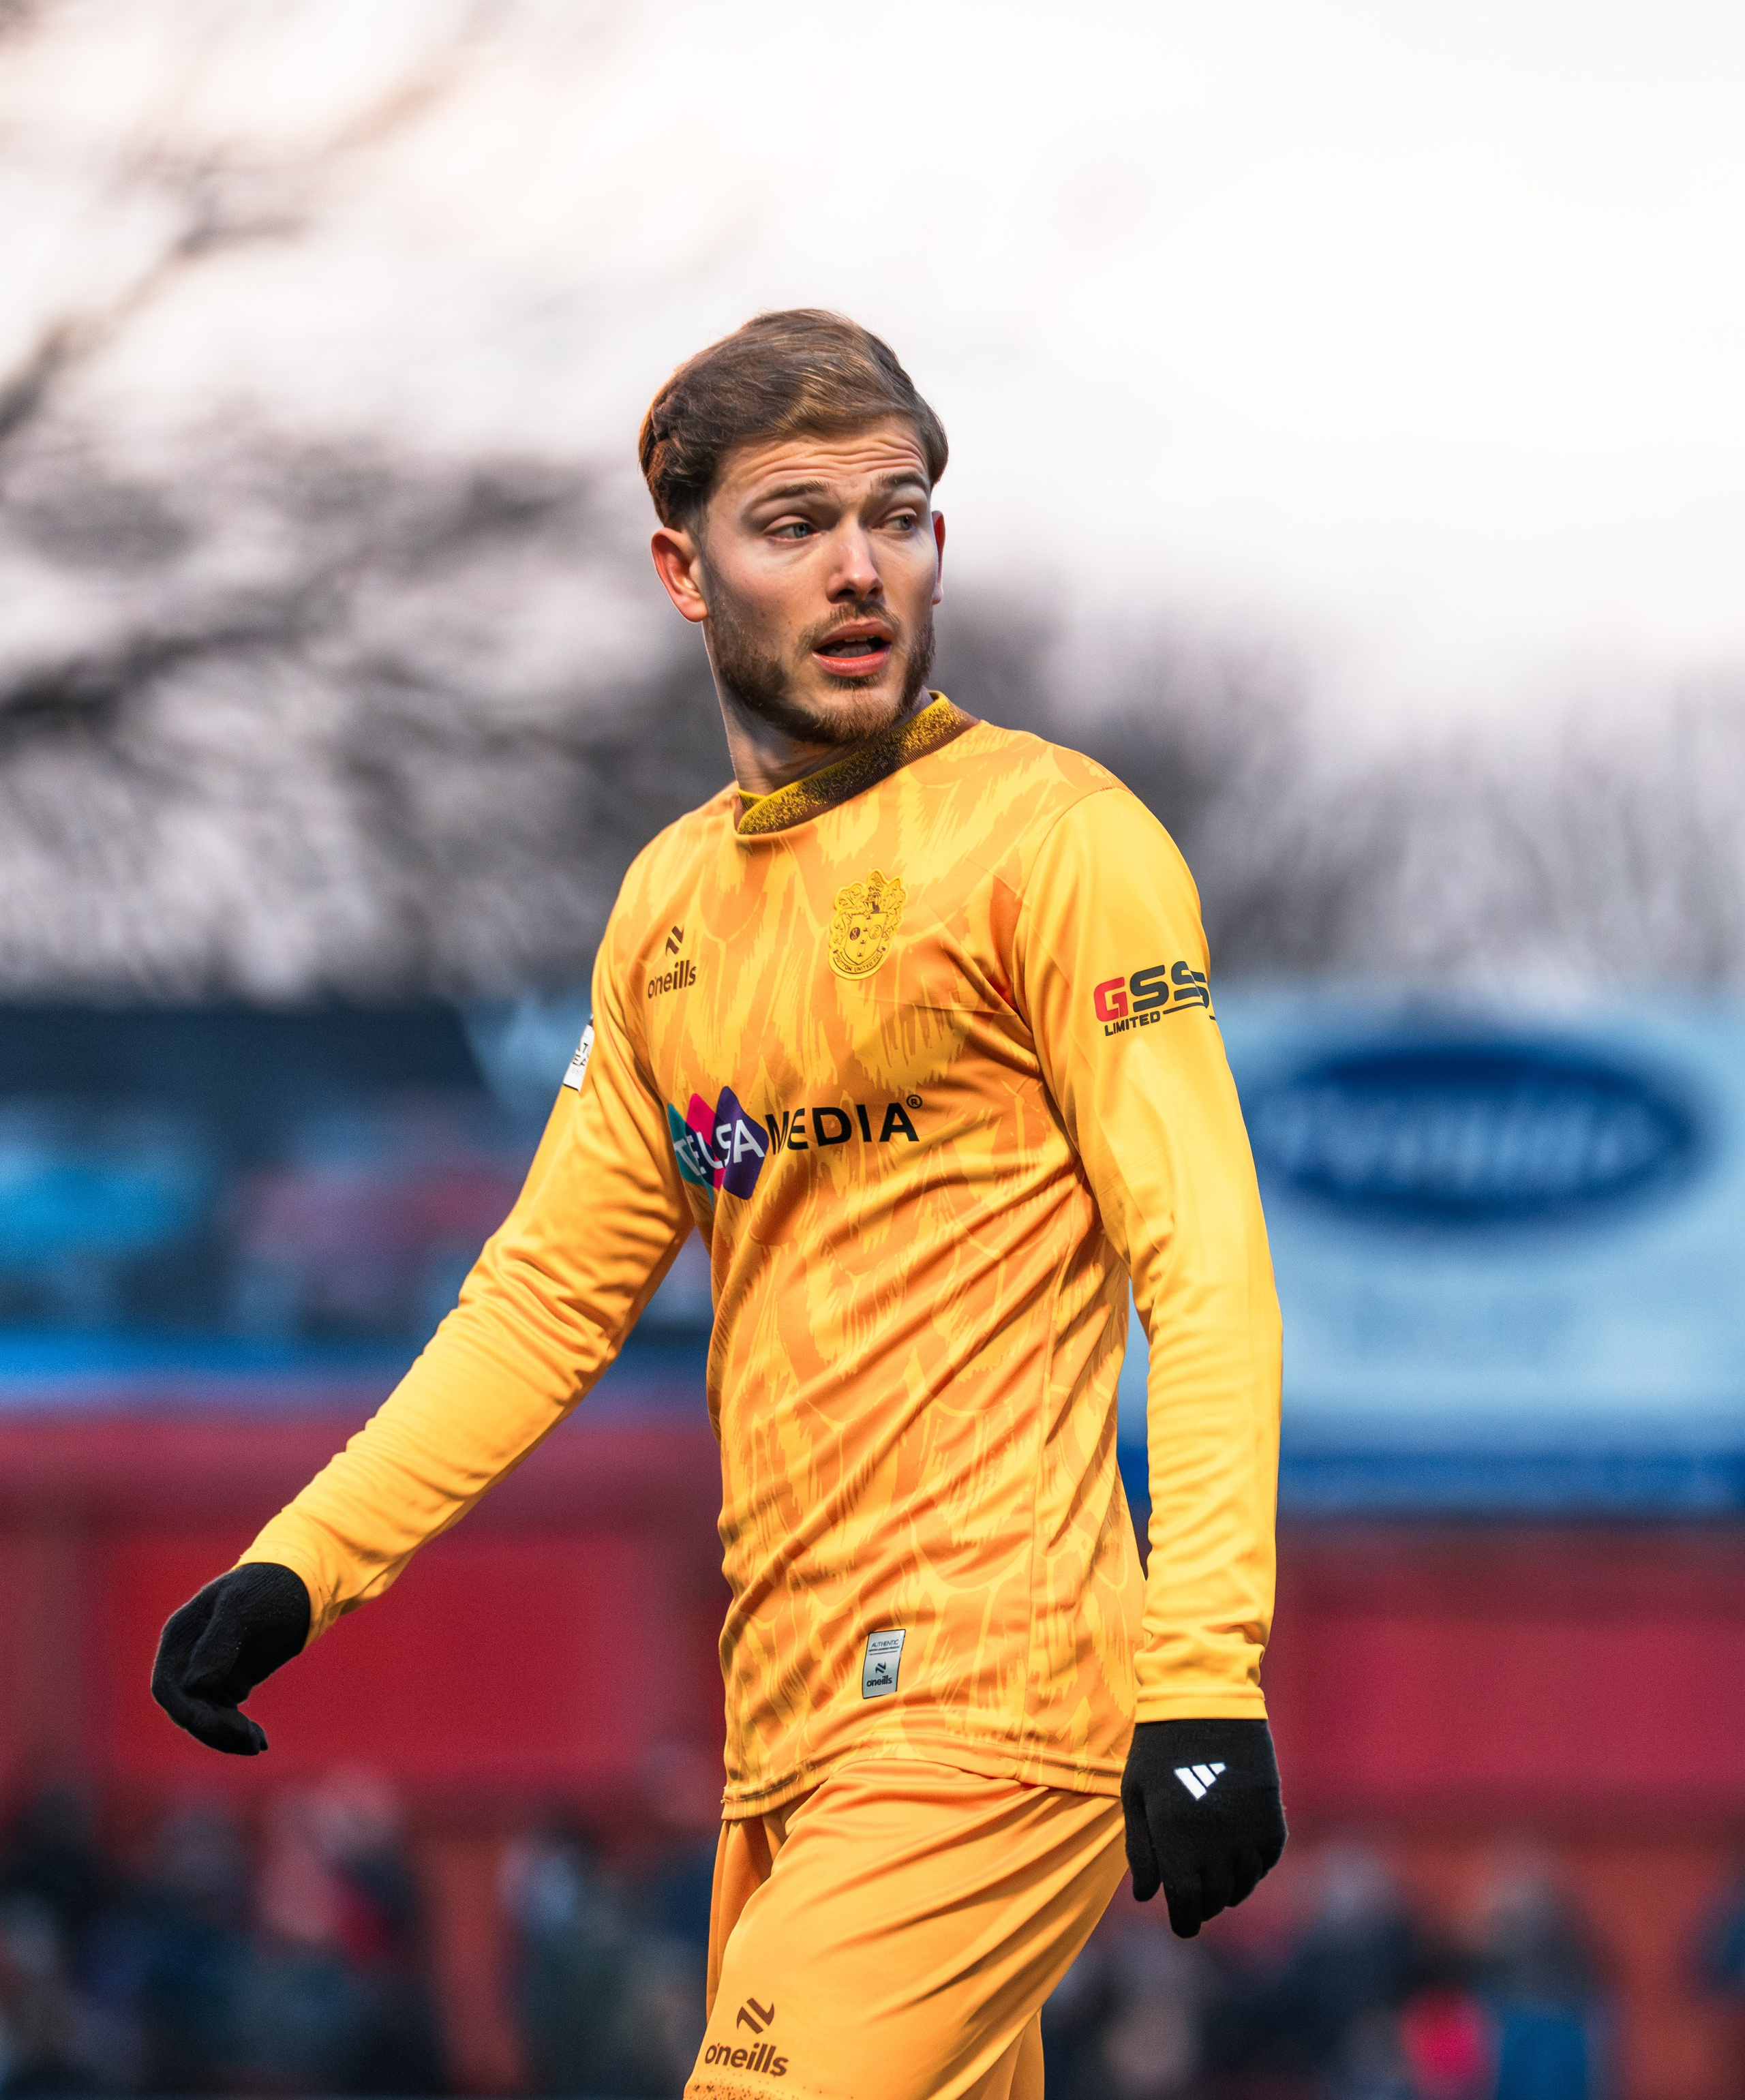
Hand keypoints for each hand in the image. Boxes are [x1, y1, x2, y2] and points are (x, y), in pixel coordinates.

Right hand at [151, 1563, 310, 1754]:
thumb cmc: (270, 1586)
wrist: (302, 1582)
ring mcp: (207, 1671)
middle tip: (250, 1741)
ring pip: (205, 1717)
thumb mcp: (244, 1607)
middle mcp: (187, 1657)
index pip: (168, 1686)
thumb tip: (195, 1683)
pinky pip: (224, 1715)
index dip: (187, 1711)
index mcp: (181, 1635)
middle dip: (214, 1729)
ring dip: (227, 1735)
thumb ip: (219, 1641)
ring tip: (259, 1744)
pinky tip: (260, 1740)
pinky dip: (238, 1730)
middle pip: (187, 1708)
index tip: (215, 1725)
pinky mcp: (228, 1681)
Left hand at [1121, 1717, 1285, 1937]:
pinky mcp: (1270, 1817)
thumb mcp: (1135, 1795)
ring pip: (1244, 1885)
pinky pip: (1267, 1861)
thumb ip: (1140, 1850)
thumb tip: (1145, 1898)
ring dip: (1229, 1889)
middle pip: (1216, 1900)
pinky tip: (1237, 1856)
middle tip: (1194, 1896)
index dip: (1184, 1922)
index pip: (1187, 1907)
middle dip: (1203, 1904)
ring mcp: (1247, 1832)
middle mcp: (1216, 1845)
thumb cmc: (1158, 1748)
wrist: (1204, 1700)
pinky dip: (1254, 1868)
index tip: (1183, 1923)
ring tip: (1214, 1876)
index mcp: (1176, 1841)